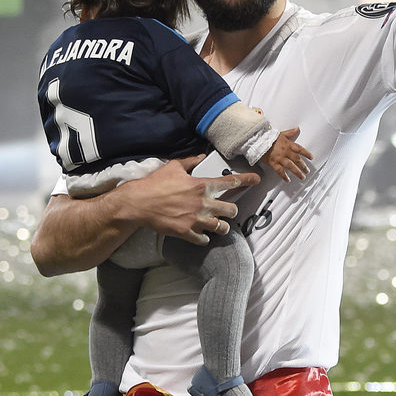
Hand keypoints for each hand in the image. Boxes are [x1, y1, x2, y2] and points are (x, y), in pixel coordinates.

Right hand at [121, 158, 260, 245]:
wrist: (139, 203)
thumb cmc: (155, 184)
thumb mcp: (174, 167)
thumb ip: (190, 162)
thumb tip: (201, 157)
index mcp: (201, 185)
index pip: (230, 182)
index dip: (246, 180)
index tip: (256, 179)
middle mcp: (203, 203)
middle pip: (231, 210)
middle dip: (232, 210)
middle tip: (228, 210)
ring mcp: (196, 219)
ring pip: (221, 227)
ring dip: (222, 227)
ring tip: (219, 226)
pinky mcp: (187, 232)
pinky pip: (204, 239)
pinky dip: (204, 238)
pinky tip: (202, 235)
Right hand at [265, 127, 312, 181]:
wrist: (258, 140)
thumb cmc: (268, 137)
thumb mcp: (281, 133)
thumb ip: (290, 132)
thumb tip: (297, 129)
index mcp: (288, 144)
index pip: (300, 149)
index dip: (306, 154)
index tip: (311, 158)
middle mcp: (285, 152)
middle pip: (297, 160)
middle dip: (303, 166)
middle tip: (307, 171)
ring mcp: (280, 158)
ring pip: (291, 166)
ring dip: (297, 172)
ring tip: (302, 177)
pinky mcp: (273, 163)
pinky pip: (280, 171)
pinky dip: (284, 176)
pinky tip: (288, 180)